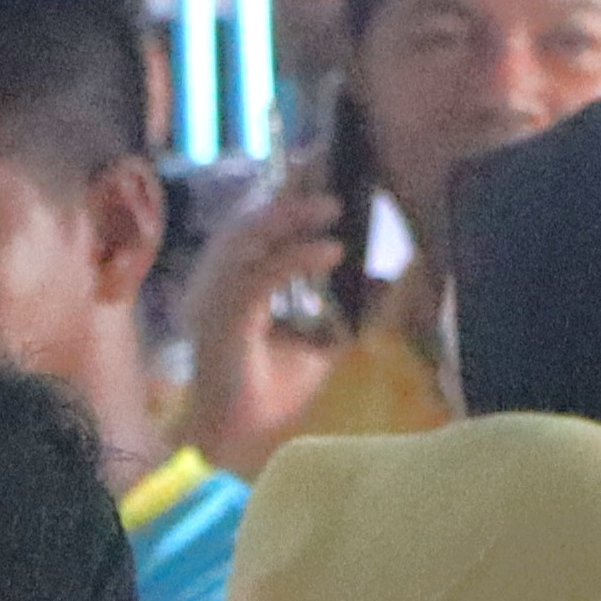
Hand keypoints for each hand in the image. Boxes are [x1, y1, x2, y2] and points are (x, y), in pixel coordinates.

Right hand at [174, 181, 362, 481]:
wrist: (236, 440)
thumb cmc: (267, 394)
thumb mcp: (320, 343)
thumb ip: (344, 310)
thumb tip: (386, 280)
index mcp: (231, 282)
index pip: (256, 225)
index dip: (284, 193)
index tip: (316, 162)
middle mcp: (215, 282)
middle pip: (249, 219)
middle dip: (286, 189)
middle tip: (322, 160)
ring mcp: (214, 298)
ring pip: (248, 238)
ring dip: (291, 216)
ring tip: (331, 204)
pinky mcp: (225, 319)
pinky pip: (262, 276)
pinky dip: (297, 258)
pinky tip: (332, 249)